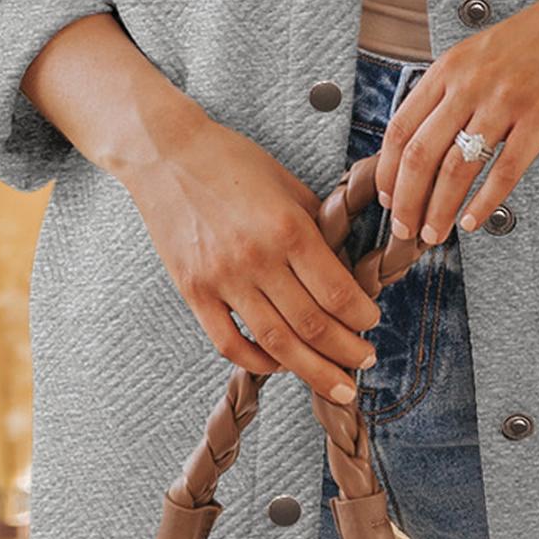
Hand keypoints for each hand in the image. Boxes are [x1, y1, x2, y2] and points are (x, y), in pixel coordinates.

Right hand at [120, 106, 382, 406]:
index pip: (338, 292)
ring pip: (276, 343)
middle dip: (347, 352)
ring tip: (338, 384)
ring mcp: (222, 279)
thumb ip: (319, 227)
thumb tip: (347, 267)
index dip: (362, 317)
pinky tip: (280, 365)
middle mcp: (257, 258)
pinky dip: (259, 362)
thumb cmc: (233, 162)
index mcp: (289, 228)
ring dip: (313, 370)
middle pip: (313, 326)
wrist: (166, 154)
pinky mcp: (193, 291)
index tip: (373, 323)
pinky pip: (229, 343)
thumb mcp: (289, 184)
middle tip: (365, 363)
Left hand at [375, 0, 538, 248]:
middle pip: (420, 154)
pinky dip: (483, 203)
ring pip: (456, 169)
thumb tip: (431, 135)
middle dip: (406, 201)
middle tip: (404, 230)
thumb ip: (457, 87)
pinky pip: (504, 171)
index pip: (401, 127)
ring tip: (433, 235)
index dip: (387, 171)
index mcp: (452, 65)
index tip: (386, 197)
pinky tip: (473, 221)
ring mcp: (506, 101)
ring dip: (438, 210)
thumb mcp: (486, 49)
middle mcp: (471, 83)